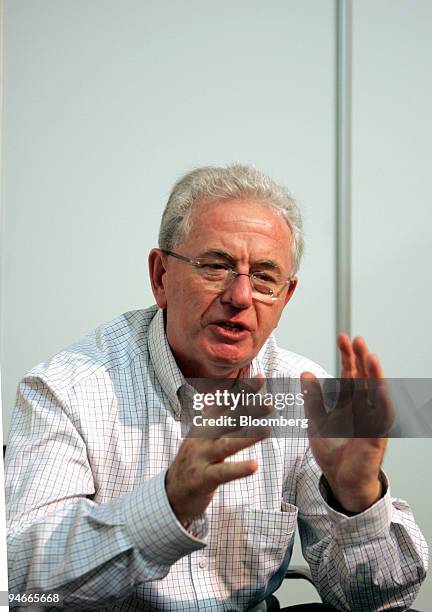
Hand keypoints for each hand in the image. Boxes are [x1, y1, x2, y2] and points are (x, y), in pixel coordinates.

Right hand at [166, 377, 269, 525]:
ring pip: (226, 444)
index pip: (225, 402)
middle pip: (228, 420)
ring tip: (266, 430)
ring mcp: (201, 457)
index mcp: (205, 425)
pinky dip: (238, 469)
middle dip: (248, 410)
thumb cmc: (196, 460)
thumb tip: (238, 395)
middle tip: (269, 403)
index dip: (242, 390)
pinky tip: (254, 466)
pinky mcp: (203, 478)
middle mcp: (202, 438)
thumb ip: (222, 418)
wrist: (171, 492)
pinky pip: (222, 472)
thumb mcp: (205, 436)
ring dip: (247, 436)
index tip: (260, 377)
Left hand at [301, 334, 393, 512]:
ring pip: (375, 392)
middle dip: (360, 358)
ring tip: (370, 356)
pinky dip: (380, 400)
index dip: (347, 356)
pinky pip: (381, 415)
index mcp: (349, 402)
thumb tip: (306, 374)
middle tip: (356, 339)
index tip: (342, 337)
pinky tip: (378, 385)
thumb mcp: (316, 421)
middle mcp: (363, 407)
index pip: (350, 373)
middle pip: (364, 378)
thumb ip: (313, 398)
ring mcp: (372, 420)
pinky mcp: (377, 435)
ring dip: (374, 374)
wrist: (341, 480)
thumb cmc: (333, 450)